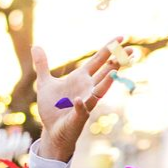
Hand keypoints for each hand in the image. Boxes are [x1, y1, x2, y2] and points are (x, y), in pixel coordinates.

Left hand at [34, 39, 123, 162]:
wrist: (51, 130)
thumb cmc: (52, 108)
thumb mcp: (44, 83)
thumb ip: (42, 65)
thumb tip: (36, 46)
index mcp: (80, 78)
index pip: (99, 60)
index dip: (109, 48)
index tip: (122, 37)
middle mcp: (87, 88)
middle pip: (106, 72)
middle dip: (118, 62)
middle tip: (131, 50)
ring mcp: (85, 102)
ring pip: (99, 91)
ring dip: (107, 82)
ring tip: (115, 72)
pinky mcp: (78, 116)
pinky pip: (81, 110)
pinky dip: (81, 105)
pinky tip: (79, 100)